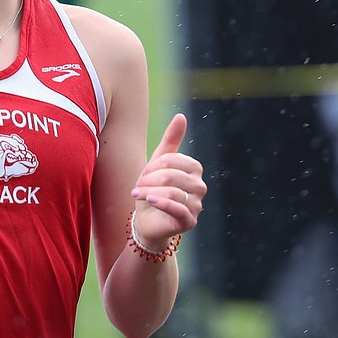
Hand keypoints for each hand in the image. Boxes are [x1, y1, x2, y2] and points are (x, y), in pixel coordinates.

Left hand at [130, 113, 205, 247]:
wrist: (147, 220)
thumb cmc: (153, 189)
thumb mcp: (157, 163)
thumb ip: (170, 141)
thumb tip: (181, 116)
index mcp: (194, 169)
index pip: (172, 160)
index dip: (153, 166)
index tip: (144, 174)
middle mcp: (200, 186)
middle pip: (172, 176)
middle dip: (150, 180)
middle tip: (138, 186)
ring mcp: (197, 205)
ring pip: (173, 192)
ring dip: (149, 192)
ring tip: (137, 194)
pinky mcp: (190, 221)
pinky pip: (177, 209)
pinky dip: (161, 203)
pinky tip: (148, 201)